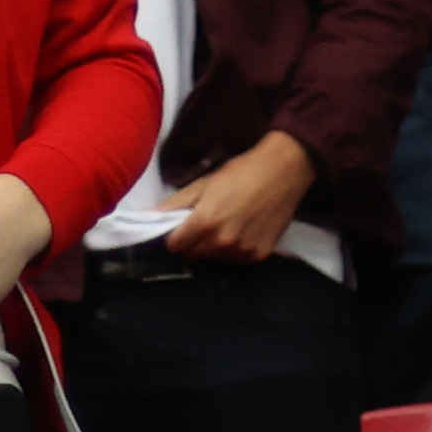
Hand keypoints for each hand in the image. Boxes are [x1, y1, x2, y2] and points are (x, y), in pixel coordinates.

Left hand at [161, 130, 319, 261]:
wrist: (282, 172)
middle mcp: (223, 243)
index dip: (173, 237)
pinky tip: (243, 229)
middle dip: (193, 242)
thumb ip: (175, 204)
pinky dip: (235, 249)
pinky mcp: (260, 256)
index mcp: (205, 223)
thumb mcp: (203, 184)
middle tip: (204, 221)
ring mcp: (243, 252)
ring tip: (226, 223)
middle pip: (194, 254)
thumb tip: (148, 216)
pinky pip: (237, 259)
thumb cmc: (239, 172)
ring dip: (214, 246)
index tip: (179, 227)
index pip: (175, 246)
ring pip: (215, 258)